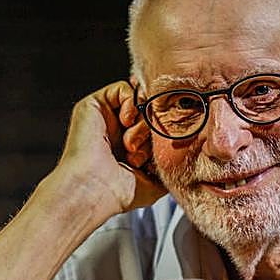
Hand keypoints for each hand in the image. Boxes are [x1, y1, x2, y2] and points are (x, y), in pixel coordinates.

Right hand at [54, 81, 165, 218]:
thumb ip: (168, 166)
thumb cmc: (119, 190)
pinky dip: (131, 103)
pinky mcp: (94, 105)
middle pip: (149, 112)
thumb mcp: (154, 182)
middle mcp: (117, 130)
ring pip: (139, 101)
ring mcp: (106, 117)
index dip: (161, 134)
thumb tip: (186, 155)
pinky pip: (123, 89)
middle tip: (142, 153)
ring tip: (131, 144)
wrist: (95, 189)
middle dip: (152, 130)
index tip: (158, 152)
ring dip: (142, 121)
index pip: (154, 126)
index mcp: (129, 146)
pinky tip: (126, 123)